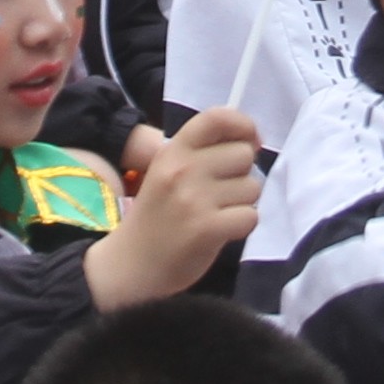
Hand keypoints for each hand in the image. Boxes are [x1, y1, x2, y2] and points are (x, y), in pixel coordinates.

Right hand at [85, 109, 258, 307]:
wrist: (131, 265)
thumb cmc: (156, 217)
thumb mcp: (168, 173)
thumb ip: (202, 154)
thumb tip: (252, 141)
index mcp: (172, 151)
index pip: (216, 118)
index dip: (243, 124)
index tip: (250, 140)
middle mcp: (182, 169)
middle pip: (243, 155)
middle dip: (241, 174)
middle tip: (221, 193)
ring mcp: (195, 199)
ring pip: (252, 187)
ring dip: (242, 202)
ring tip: (217, 214)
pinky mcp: (208, 228)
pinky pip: (250, 216)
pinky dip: (242, 225)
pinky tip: (222, 230)